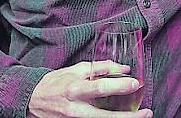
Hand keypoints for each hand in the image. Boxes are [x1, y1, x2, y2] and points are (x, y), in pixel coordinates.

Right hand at [27, 61, 151, 117]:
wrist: (34, 100)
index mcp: (75, 89)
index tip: (135, 83)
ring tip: (141, 117)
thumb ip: (101, 68)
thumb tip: (124, 69)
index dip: (119, 86)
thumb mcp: (77, 69)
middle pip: (105, 116)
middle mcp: (76, 109)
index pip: (100, 87)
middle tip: (146, 113)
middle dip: (128, 117)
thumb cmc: (57, 82)